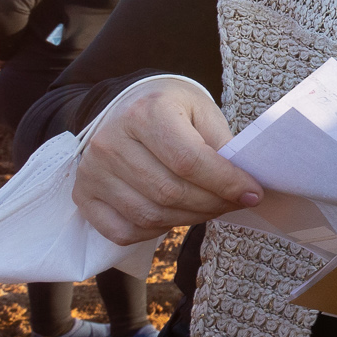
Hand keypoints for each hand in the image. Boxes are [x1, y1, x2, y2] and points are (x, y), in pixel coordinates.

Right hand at [72, 83, 262, 244]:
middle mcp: (111, 141)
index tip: (253, 193)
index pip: (190, 161)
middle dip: (212, 204)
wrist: (126, 104)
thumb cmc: (172, 109)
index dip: (226, 183)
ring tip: (210, 208)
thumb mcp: (202, 111)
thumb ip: (221, 146)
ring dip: (189, 219)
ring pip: (150, 216)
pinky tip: (175, 216)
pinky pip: (123, 231)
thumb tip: (243, 188)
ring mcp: (92, 170)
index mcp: (145, 112)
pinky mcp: (83, 194)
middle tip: (235, 203)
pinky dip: (155, 232)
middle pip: (170, 192)